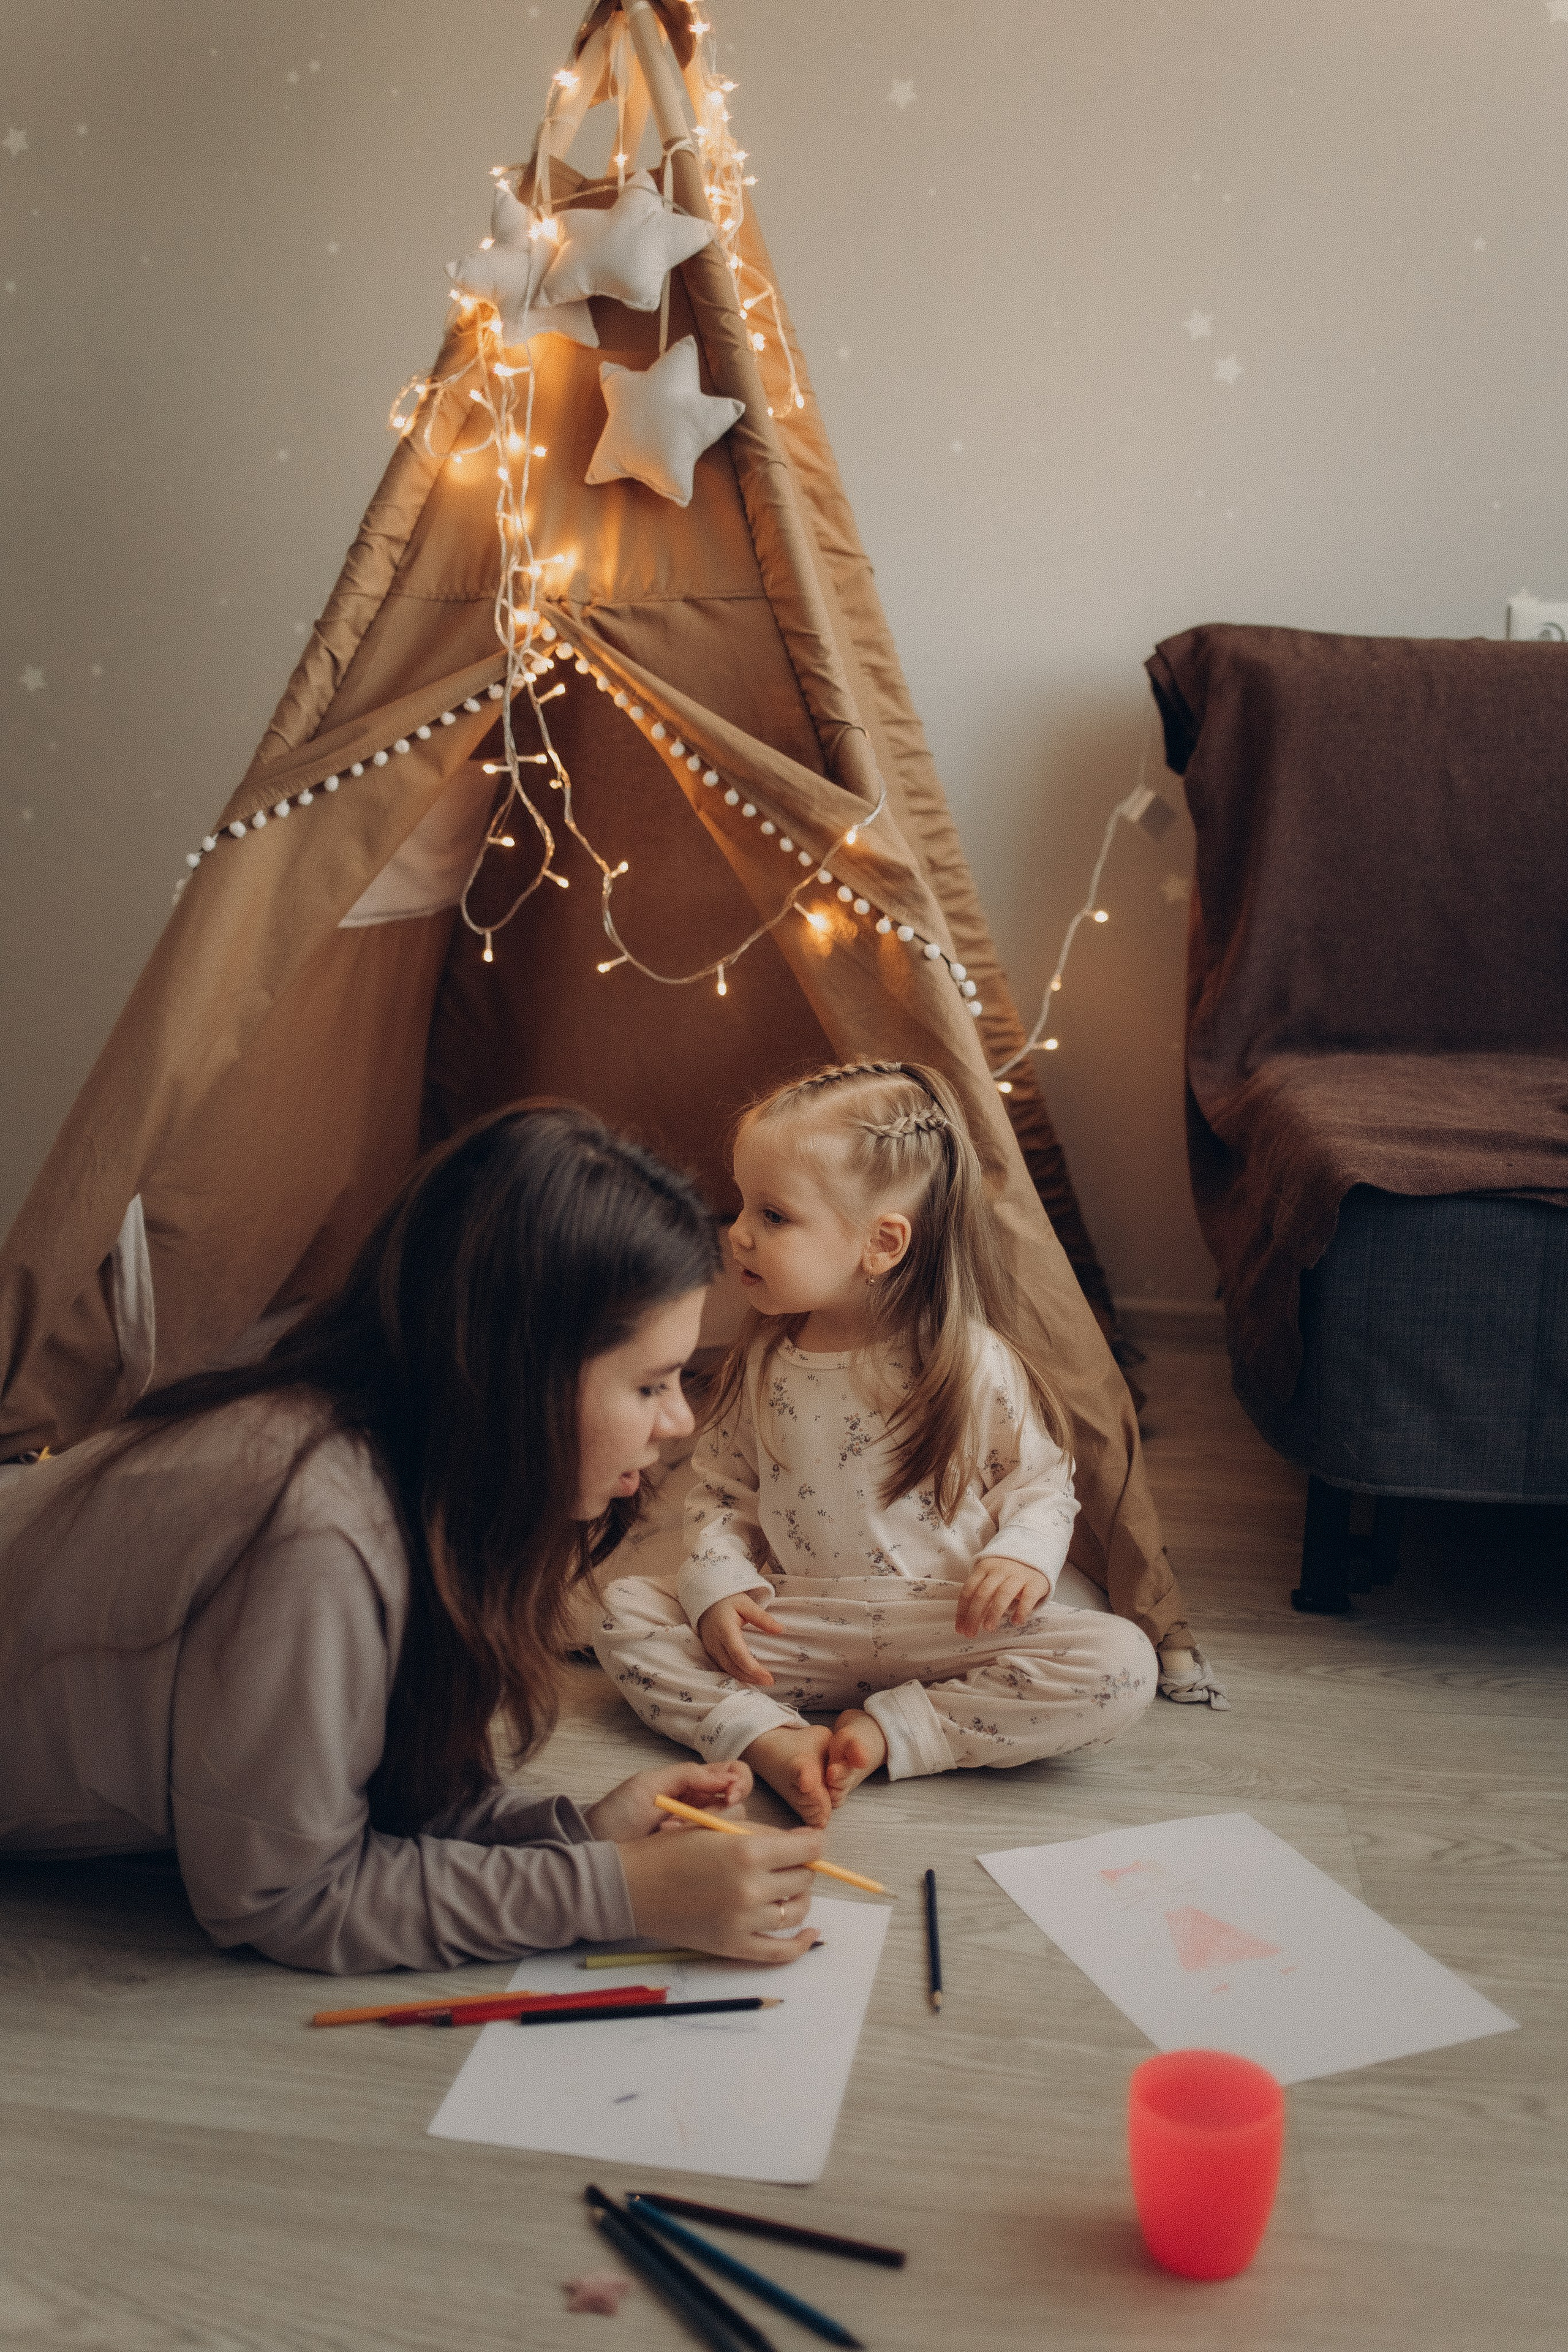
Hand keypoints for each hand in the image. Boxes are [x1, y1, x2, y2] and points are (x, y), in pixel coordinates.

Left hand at [583, 1759, 751, 1844]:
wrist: (595, 1850)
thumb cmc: (616, 1814)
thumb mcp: (647, 1785)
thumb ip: (687, 1775)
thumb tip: (728, 1777)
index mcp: (693, 1783)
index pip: (735, 1774)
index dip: (740, 1782)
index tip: (729, 1794)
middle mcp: (702, 1808)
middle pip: (738, 1806)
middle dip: (717, 1813)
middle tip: (683, 1820)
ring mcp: (699, 1835)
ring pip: (730, 1832)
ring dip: (702, 1830)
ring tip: (669, 1832)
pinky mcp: (696, 1859)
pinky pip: (715, 1854)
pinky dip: (697, 1848)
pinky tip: (670, 1846)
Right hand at [615, 1817, 823, 1964]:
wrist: (633, 1885)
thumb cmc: (670, 1849)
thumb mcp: (717, 1827)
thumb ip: (761, 1832)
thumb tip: (804, 1841)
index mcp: (748, 1851)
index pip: (810, 1848)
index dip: (815, 1841)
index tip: (811, 1841)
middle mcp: (751, 1888)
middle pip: (804, 1878)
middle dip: (802, 1866)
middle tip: (788, 1861)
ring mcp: (744, 1921)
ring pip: (798, 1911)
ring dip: (798, 1897)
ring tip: (786, 1888)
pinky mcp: (734, 1946)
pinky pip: (781, 1951)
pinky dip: (801, 1943)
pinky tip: (809, 1932)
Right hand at [697, 1593, 783, 1685]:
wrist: (705, 1599)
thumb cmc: (727, 1600)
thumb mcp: (746, 1604)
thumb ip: (762, 1618)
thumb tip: (779, 1629)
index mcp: (725, 1630)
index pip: (739, 1655)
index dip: (753, 1669)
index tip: (768, 1677)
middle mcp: (716, 1642)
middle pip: (733, 1666)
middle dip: (751, 1677)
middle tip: (769, 1681)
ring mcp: (711, 1648)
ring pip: (726, 1669)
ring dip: (744, 1678)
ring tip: (761, 1680)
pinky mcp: (710, 1651)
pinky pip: (722, 1667)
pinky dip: (735, 1674)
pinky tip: (747, 1676)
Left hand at [955, 1555, 1051, 1636]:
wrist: (1035, 1556)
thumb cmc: (1007, 1573)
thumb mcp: (990, 1576)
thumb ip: (979, 1592)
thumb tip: (965, 1621)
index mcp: (984, 1568)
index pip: (969, 1590)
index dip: (962, 1611)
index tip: (960, 1628)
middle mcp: (1000, 1570)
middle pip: (983, 1593)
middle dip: (974, 1615)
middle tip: (970, 1633)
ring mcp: (1018, 1575)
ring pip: (1003, 1594)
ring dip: (993, 1612)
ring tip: (988, 1628)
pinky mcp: (1035, 1582)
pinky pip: (1028, 1597)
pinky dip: (1021, 1611)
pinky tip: (1015, 1622)